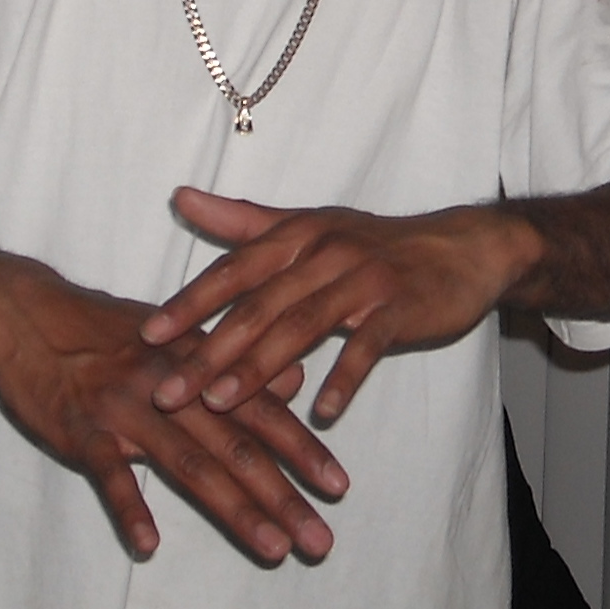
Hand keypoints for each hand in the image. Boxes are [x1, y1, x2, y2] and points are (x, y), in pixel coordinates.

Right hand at [0, 254, 347, 565]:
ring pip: (188, 463)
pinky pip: (108, 473)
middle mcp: (171, 384)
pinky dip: (128, 507)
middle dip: (284, 495)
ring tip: (272, 549)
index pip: (261, 410)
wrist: (23, 309)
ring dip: (234, 509)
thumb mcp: (174, 332)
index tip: (339, 486)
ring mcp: (125, 408)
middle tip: (321, 540)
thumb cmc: (101, 326)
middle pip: (238, 445)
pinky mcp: (80, 428)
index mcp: (197, 362)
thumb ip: (235, 364)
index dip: (301, 448)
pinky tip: (149, 544)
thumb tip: (295, 381)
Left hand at [143, 188, 536, 426]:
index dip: (189, 303)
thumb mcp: (309, 227)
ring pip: (303, 325)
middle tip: (169, 393)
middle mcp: (325, 252)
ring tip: (222, 402)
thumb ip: (242, 221)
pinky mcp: (402, 307)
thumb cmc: (375, 245)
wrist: (463, 248)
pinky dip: (344, 378)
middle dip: (209, 351)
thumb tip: (179, 196)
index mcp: (297, 235)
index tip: (147, 336)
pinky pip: (368, 346)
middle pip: (258, 306)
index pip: (233, 271)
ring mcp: (365, 280)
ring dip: (260, 367)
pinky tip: (322, 412)